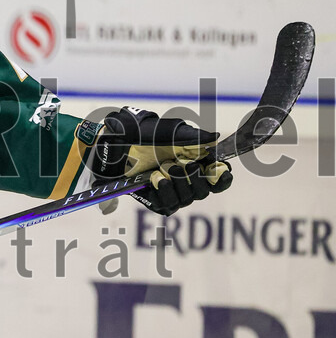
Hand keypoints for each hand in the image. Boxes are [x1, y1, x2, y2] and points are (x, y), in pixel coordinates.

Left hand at [91, 107, 232, 215]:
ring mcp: (171, 191)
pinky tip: (156, 180)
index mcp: (195, 161)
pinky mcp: (156, 200)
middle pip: (205, 191)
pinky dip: (165, 192)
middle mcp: (186, 179)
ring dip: (178, 184)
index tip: (217, 171)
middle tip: (183, 165)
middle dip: (196, 179)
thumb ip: (193, 137)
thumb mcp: (169, 132)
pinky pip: (169, 205)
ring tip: (163, 169)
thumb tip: (215, 138)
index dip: (222, 178)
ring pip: (188, 199)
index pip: (219, 178)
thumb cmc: (142, 136)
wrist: (115, 146)